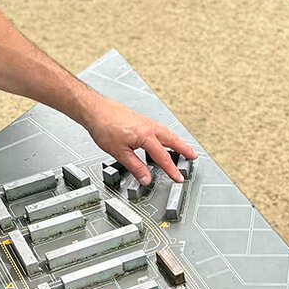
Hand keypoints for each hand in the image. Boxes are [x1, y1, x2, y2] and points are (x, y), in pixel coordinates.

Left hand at [77, 93, 196, 184]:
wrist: (95, 110)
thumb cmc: (104, 127)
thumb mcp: (119, 153)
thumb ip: (135, 167)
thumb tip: (146, 178)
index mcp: (146, 136)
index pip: (163, 157)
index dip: (172, 169)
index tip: (179, 178)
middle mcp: (149, 127)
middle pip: (172, 140)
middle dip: (184, 149)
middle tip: (193, 156)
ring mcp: (145, 122)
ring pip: (167, 133)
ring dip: (176, 141)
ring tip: (183, 148)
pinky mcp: (140, 120)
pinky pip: (159, 129)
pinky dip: (166, 135)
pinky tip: (162, 140)